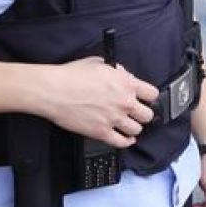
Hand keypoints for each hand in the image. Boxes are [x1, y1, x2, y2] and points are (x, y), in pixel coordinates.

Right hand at [40, 57, 158, 147]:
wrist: (52, 90)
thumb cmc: (71, 76)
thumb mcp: (99, 64)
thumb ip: (117, 71)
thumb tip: (123, 75)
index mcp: (126, 84)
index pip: (153, 94)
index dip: (149, 97)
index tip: (145, 99)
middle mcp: (124, 102)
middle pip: (148, 115)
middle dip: (143, 114)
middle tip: (137, 114)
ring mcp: (114, 119)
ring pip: (137, 130)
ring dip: (134, 128)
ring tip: (129, 125)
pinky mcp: (101, 132)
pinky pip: (121, 142)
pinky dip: (126, 142)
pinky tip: (125, 139)